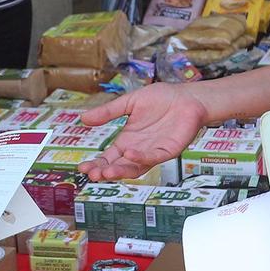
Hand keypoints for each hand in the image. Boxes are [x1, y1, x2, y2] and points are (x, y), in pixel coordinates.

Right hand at [78, 84, 206, 180]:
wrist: (187, 97)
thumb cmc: (162, 99)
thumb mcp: (129, 102)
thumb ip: (108, 112)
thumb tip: (83, 119)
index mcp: (127, 140)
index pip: (108, 157)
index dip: (96, 163)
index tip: (82, 167)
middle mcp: (138, 150)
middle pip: (118, 166)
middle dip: (104, 172)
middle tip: (92, 174)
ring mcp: (153, 152)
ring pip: (134, 167)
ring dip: (120, 171)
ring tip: (106, 172)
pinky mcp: (168, 150)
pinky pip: (153, 157)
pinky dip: (141, 157)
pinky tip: (129, 153)